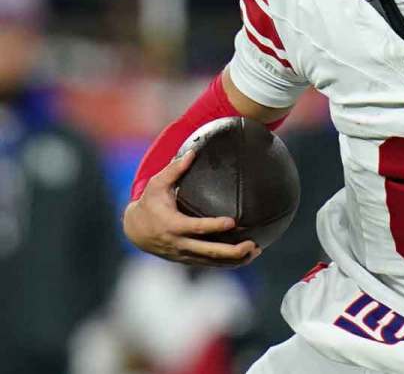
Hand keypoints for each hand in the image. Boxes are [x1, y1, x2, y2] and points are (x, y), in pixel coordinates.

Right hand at [122, 149, 260, 266]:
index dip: (214, 226)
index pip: (196, 228)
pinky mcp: (188, 259)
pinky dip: (228, 262)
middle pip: (209, 251)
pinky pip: (210, 263)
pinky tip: (247, 256)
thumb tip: (192, 152)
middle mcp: (179, 243)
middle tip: (252, 244)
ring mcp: (184, 254)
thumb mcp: (156, 185)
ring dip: (235, 259)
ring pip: (212, 261)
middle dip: (232, 251)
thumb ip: (174, 170)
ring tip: (256, 250)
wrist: (134, 230)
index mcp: (173, 225)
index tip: (232, 221)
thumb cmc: (149, 203)